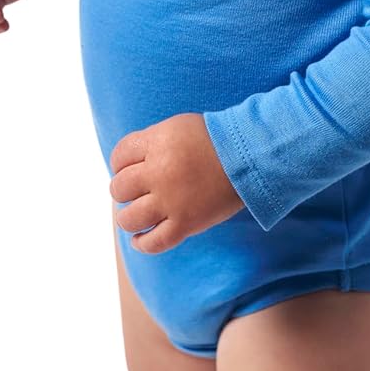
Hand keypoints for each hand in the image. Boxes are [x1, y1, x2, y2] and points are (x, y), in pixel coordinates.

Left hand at [109, 112, 245, 252]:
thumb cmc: (214, 140)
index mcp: (158, 142)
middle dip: (123, 190)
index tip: (129, 168)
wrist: (250, 156)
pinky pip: (153, 242)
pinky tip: (140, 239)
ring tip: (136, 215)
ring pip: (129, 218)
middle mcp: (160, 171)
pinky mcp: (186, 224)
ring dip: (128, 218)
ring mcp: (172, 200)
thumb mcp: (177, 127)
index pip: (119, 156)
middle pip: (119, 188)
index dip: (120, 163)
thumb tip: (126, 166)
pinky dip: (142, 243)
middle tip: (136, 191)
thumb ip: (151, 143)